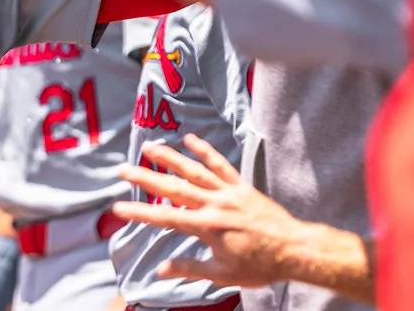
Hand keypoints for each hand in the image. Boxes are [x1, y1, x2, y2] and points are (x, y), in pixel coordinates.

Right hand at [111, 134, 305, 288]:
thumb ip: (189, 268)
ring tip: (149, 147)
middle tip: (123, 169)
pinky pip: (220, 165)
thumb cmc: (260, 265)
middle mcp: (213, 204)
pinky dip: (205, 151)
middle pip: (172, 188)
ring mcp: (227, 192)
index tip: (118, 207)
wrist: (295, 250)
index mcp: (206, 227)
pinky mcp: (241, 187)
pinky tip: (190, 139)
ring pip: (193, 171)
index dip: (139, 212)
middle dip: (145, 177)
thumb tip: (161, 269)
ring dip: (169, 158)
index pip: (164, 217)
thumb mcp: (222, 274)